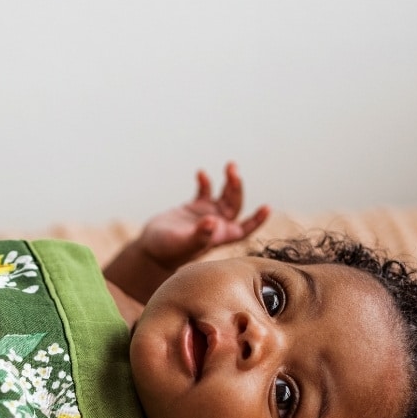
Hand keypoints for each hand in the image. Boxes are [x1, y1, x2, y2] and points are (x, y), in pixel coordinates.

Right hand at [137, 162, 269, 272]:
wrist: (150, 250)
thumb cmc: (167, 252)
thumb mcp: (182, 243)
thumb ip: (198, 235)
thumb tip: (212, 222)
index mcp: (219, 236)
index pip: (244, 229)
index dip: (257, 220)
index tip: (266, 207)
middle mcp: (216, 226)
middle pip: (235, 205)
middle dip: (237, 188)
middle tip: (232, 172)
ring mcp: (206, 215)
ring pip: (225, 196)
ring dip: (229, 182)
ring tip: (230, 166)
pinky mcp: (194, 209)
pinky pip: (205, 192)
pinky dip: (205, 182)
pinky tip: (201, 173)